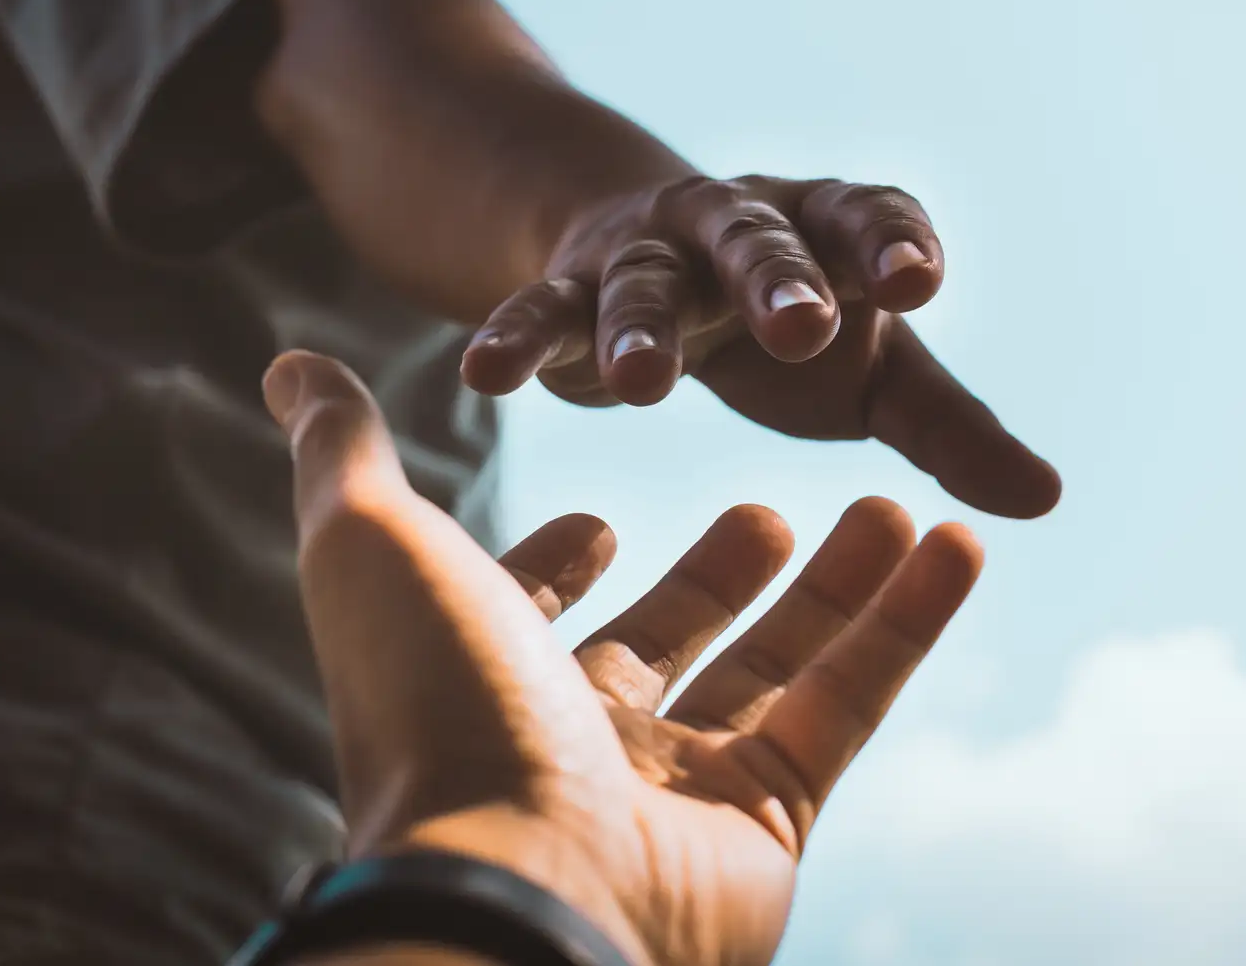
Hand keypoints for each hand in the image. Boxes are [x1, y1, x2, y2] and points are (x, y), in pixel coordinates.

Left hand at [263, 350, 984, 965]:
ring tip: (894, 505)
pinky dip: (906, 625)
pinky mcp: (769, 820)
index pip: (530, 616)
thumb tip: (290, 363)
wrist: (520, 883)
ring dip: (840, 587)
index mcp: (485, 678)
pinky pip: (848, 706)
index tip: (601, 521)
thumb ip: (343, 452)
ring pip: (777, 668)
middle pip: (669, 639)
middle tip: (769, 513)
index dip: (559, 568)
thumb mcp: (374, 545)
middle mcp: (579, 739)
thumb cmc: (437, 708)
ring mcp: (678, 787)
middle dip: (718, 577)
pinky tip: (955, 544)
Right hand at [457, 175, 1061, 519]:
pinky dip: (515, 338)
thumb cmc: (793, 325)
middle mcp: (740, 229)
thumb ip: (950, 429)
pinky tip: (484, 373)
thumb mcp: (876, 372)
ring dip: (640, 327)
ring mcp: (649, 255)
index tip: (919, 281)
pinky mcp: (570, 289)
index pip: (868, 220)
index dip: (891, 245)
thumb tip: (1045, 500)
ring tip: (641, 388)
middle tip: (803, 326)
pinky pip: (539, 311)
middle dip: (779, 281)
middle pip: (761, 244)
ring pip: (643, 283)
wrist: (654, 257)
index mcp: (829, 234)